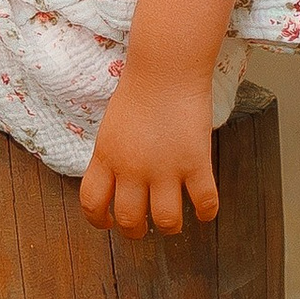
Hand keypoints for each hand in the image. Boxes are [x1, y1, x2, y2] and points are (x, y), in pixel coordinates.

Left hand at [78, 59, 220, 236]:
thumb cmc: (140, 89)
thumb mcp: (111, 126)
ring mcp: (165, 168)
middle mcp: (132, 169)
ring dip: (170, 227)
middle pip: (129, 220)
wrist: (167, 66)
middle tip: (145, 227)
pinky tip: (205, 210)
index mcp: (106, 157)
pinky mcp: (196, 163)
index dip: (98, 220)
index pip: (92, 202)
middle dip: (136, 231)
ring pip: (166, 221)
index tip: (109, 222)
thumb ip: (112, 157)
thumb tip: (117, 183)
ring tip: (173, 222)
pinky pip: (205, 203)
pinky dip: (207, 213)